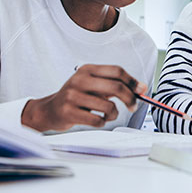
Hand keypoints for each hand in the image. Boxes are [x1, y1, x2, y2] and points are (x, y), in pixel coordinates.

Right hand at [21, 64, 145, 131]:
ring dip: (113, 114)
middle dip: (130, 99)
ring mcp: (72, 96)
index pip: (117, 71)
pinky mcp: (68, 112)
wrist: (50, 110)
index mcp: (87, 70)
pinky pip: (98, 120)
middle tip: (134, 106)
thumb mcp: (93, 85)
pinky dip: (102, 122)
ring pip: (109, 107)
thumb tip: (141, 88)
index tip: (141, 90)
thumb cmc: (76, 97)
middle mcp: (79, 80)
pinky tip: (96, 120)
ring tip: (107, 115)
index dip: (132, 81)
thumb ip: (114, 85)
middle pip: (116, 88)